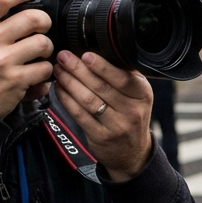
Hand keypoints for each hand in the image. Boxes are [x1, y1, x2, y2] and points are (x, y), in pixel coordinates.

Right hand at [0, 0, 54, 119]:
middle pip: (32, 18)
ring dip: (47, 48)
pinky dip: (45, 71)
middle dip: (44, 21)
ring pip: (43, 43)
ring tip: (39, 54)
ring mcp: (2, 61)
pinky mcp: (15, 81)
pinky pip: (45, 68)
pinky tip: (36, 74)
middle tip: (43, 28)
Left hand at [52, 51, 154, 181]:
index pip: (122, 78)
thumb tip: (99, 50)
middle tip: (64, 56)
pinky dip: (66, 100)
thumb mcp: (138, 95)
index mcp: (142, 94)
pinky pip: (79, 115)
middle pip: (101, 87)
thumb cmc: (131, 115)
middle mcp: (132, 110)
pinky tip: (59, 89)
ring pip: (88, 100)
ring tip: (58, 70)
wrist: (132, 152)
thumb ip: (125, 76)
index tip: (85, 54)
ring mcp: (116, 125)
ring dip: (70, 83)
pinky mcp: (100, 136)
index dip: (102, 66)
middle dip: (79, 69)